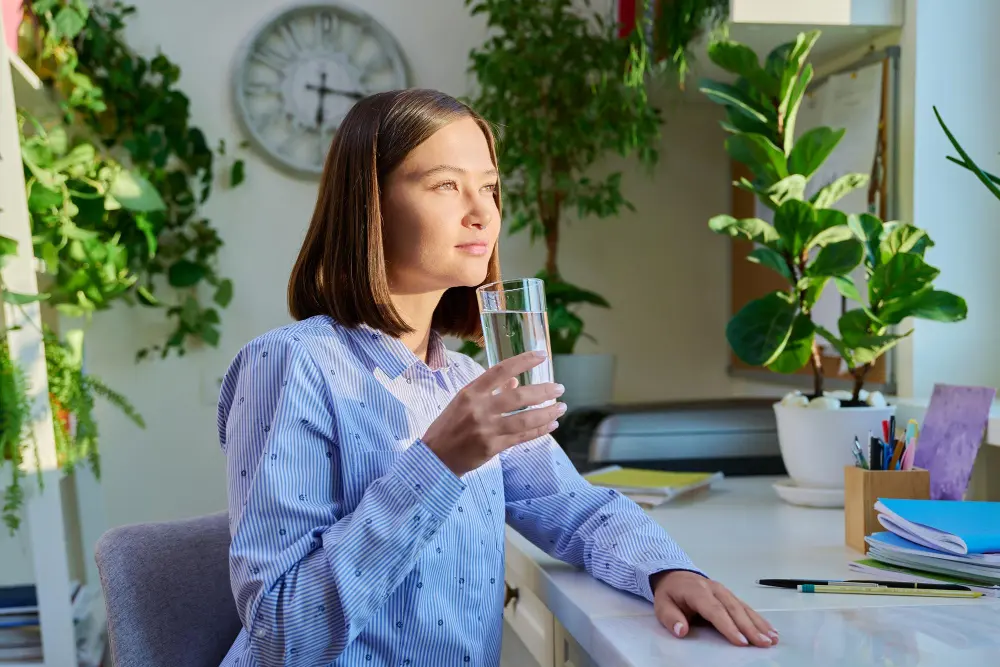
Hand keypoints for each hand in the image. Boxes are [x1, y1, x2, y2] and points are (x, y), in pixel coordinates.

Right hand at [422, 351, 565, 476]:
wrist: (436, 457)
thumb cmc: (449, 425)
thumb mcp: (464, 401)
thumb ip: (489, 391)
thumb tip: (516, 381)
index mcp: (470, 392)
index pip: (500, 370)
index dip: (523, 361)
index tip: (542, 355)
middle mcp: (479, 409)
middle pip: (518, 397)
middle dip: (543, 391)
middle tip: (559, 388)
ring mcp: (486, 429)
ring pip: (524, 419)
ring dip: (547, 413)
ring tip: (561, 407)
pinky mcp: (492, 447)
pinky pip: (521, 437)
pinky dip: (539, 430)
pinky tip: (551, 425)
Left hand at [651, 571, 777, 647]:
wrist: (675, 575)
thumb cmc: (671, 594)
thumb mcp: (662, 604)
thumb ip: (670, 617)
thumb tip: (681, 630)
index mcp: (697, 590)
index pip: (714, 610)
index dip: (728, 626)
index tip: (741, 642)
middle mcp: (714, 589)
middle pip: (733, 609)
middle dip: (749, 627)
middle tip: (763, 643)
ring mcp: (724, 591)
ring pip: (743, 607)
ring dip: (759, 624)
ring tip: (771, 639)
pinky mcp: (730, 595)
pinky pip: (746, 607)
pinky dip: (759, 619)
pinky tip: (770, 630)